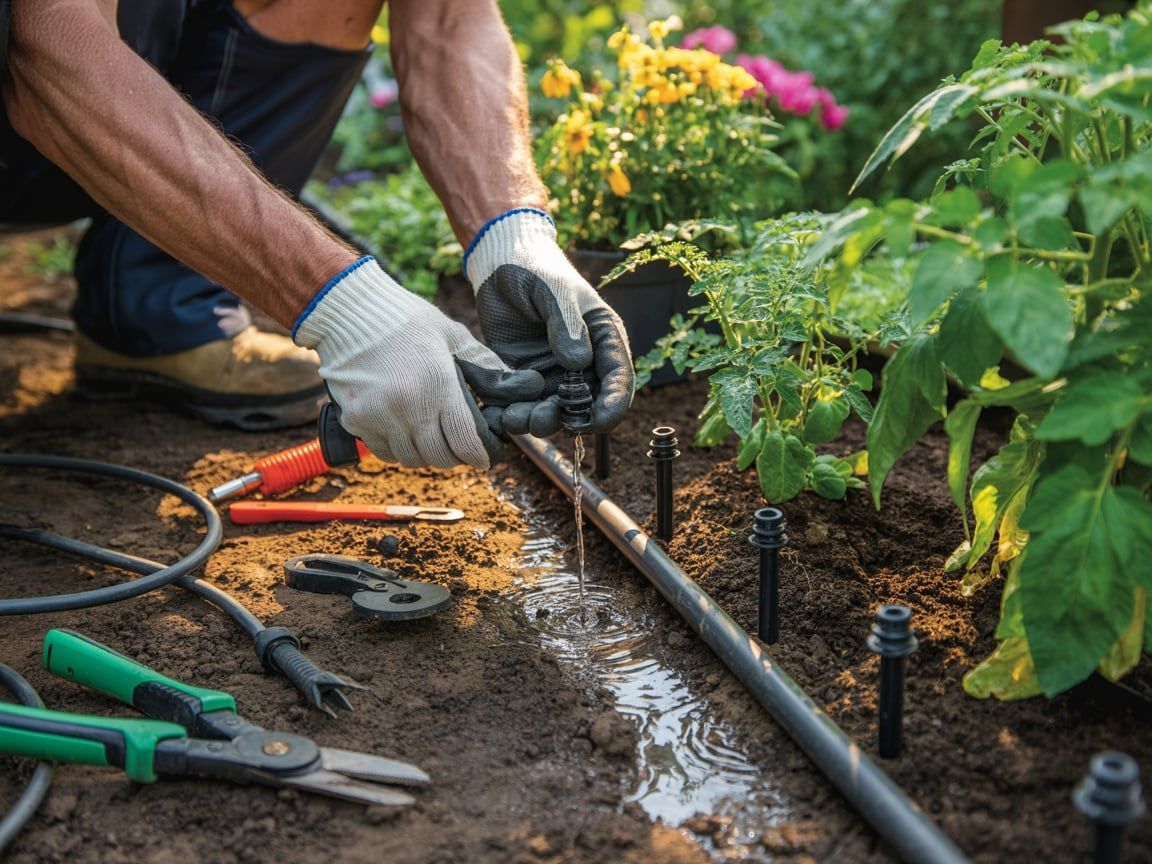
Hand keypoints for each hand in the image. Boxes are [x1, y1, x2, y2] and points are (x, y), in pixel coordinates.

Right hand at [294, 257, 543, 467]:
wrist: (348, 311)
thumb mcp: (452, 334)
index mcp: (438, 384)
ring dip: (425, 454)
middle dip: (454, 455)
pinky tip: (404, 431)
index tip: (485, 456)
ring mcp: (379, 417)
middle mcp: (408, 406)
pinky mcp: (356, 421)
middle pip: (439, 457)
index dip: (479, 455)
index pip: (464, 441)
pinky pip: (384, 453)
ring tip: (431, 437)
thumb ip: (484, 364)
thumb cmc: (405, 319)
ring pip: (411, 459)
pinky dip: (398, 449)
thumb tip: (518, 384)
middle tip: (458, 445)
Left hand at [463, 209, 633, 436]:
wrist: (500, 265)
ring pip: (551, 411)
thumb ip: (566, 324)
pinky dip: (508, 414)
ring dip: (534, 421)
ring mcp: (552, 374)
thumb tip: (578, 363)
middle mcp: (583, 364)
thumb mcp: (554, 290)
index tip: (599, 422)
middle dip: (565, 419)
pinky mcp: (522, 378)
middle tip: (540, 420)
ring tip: (513, 419)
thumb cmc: (537, 269)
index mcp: (603, 340)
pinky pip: (519, 404)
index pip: (618, 379)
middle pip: (584, 404)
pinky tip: (494, 415)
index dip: (613, 404)